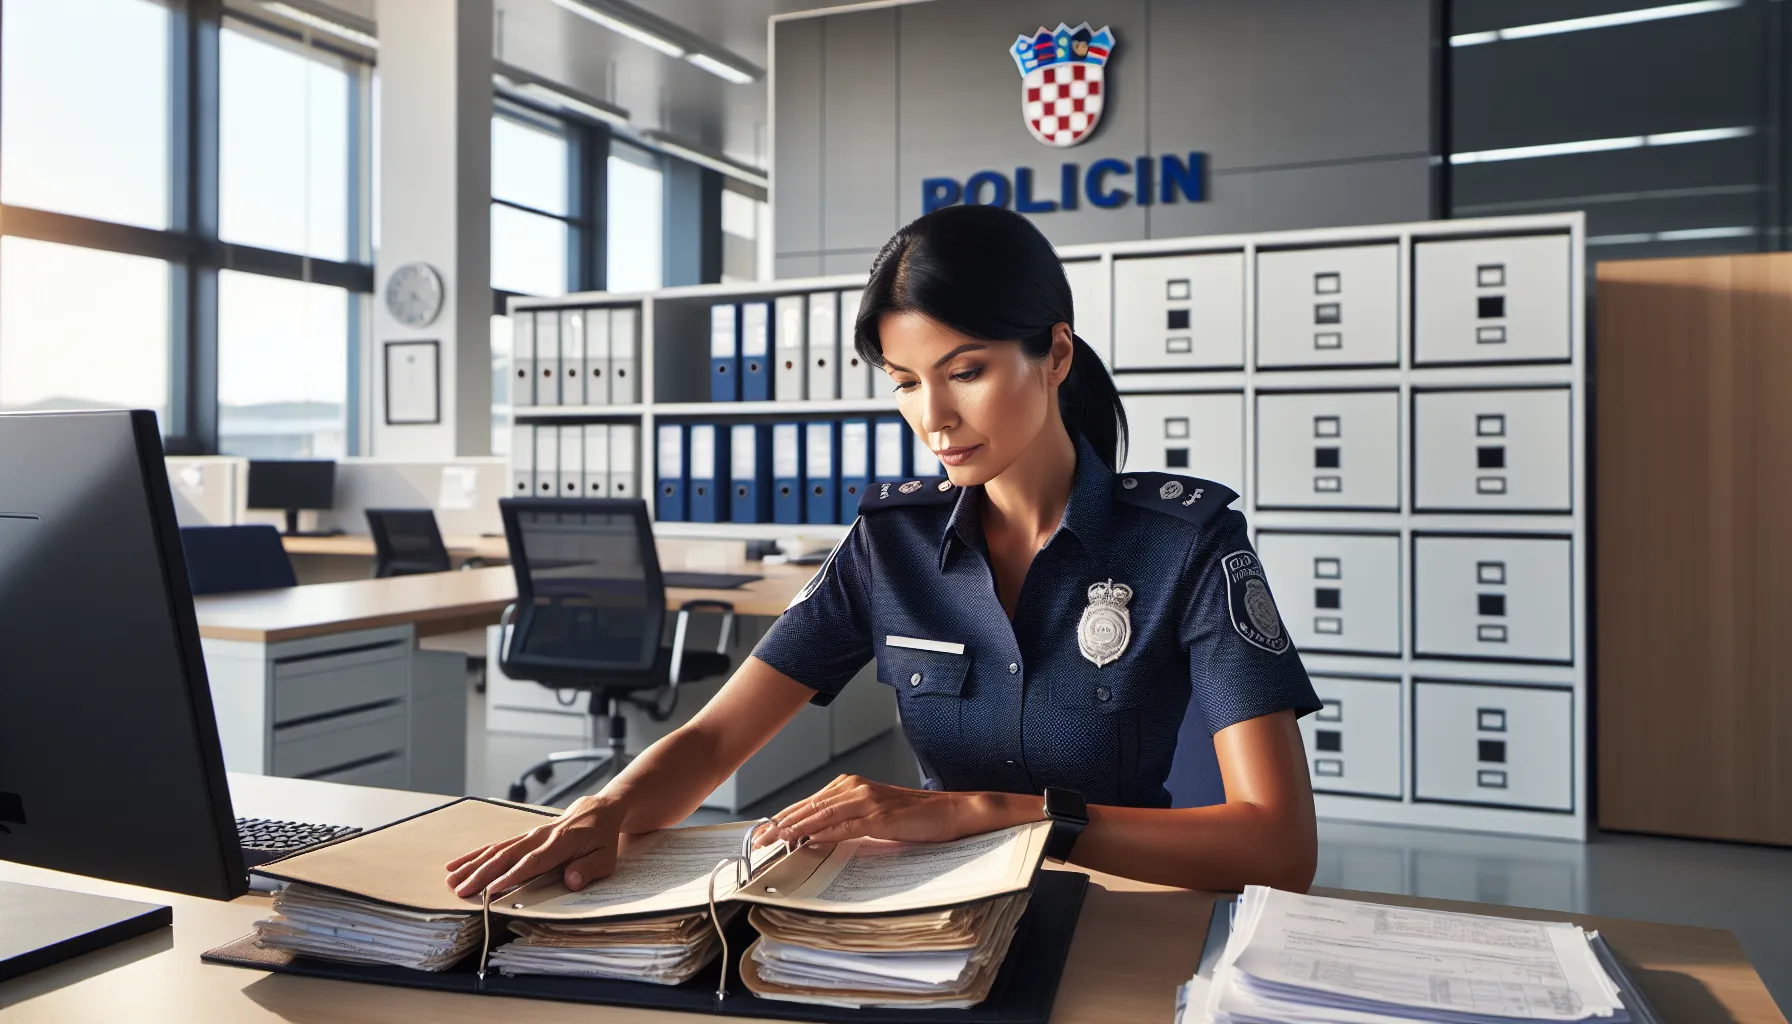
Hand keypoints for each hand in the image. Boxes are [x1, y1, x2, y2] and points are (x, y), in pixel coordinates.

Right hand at [444, 795, 625, 897]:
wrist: (599, 810)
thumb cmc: (601, 837)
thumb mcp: (606, 857)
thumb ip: (589, 869)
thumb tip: (571, 881)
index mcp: (561, 842)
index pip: (532, 861)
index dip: (512, 875)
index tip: (492, 890)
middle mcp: (540, 836)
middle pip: (506, 855)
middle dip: (482, 874)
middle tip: (461, 890)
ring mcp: (529, 835)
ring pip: (496, 849)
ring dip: (473, 865)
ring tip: (451, 880)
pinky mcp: (523, 837)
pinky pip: (496, 846)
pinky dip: (475, 855)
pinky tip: (457, 864)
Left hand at [755, 775, 1011, 847]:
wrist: (950, 812)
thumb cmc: (915, 816)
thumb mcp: (874, 816)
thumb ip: (847, 820)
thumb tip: (818, 837)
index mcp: (853, 786)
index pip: (810, 802)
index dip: (785, 817)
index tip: (765, 831)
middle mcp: (856, 788)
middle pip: (810, 807)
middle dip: (782, 824)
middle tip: (760, 839)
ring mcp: (868, 801)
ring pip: (822, 815)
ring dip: (795, 829)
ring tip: (775, 841)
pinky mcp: (880, 816)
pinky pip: (845, 827)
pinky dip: (823, 834)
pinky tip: (808, 841)